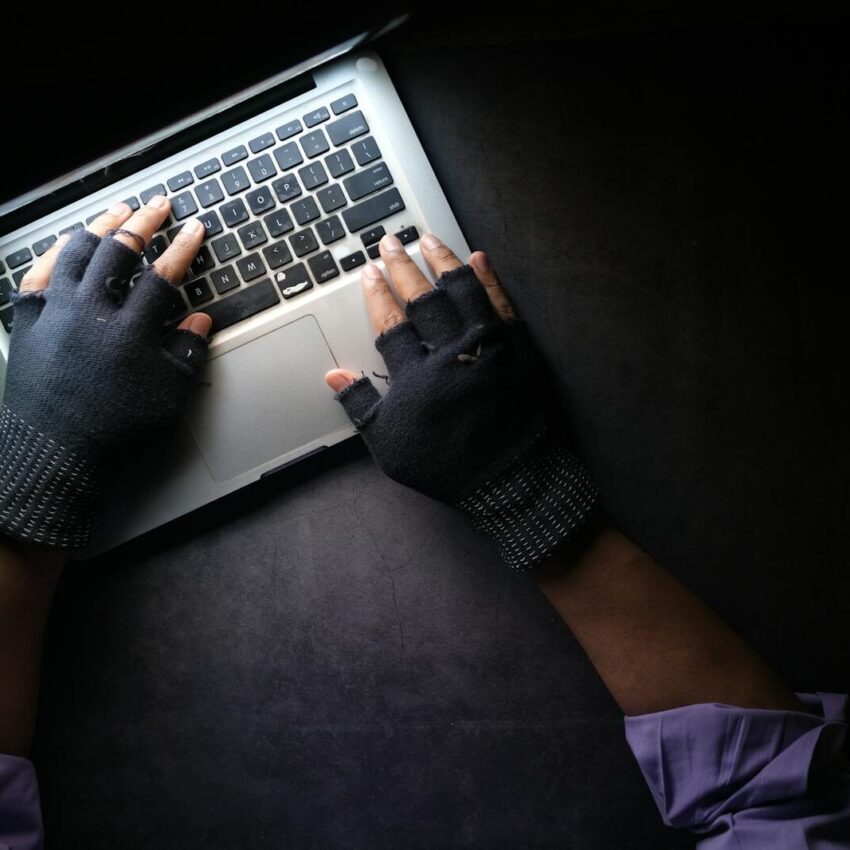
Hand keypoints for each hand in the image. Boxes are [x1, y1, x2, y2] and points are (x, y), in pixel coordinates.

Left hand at [0, 198, 211, 548]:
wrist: (53, 452)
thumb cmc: (113, 429)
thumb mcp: (167, 397)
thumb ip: (186, 353)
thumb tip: (200, 320)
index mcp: (129, 330)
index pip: (163, 276)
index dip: (183, 248)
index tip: (195, 229)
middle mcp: (90, 312)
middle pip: (119, 251)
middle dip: (144, 223)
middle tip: (159, 205)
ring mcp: (55, 312)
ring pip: (77, 252)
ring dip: (99, 226)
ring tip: (117, 211)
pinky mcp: (27, 321)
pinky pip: (38, 273)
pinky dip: (54, 252)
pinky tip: (66, 242)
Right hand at [324, 233, 597, 571]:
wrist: (510, 480)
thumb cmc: (446, 465)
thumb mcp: (390, 444)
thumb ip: (361, 405)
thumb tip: (333, 375)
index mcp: (416, 375)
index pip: (390, 323)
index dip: (377, 294)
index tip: (369, 272)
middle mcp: (452, 352)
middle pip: (423, 299)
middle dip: (402, 267)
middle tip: (390, 243)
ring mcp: (489, 346)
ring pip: (462, 291)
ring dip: (443, 261)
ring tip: (428, 238)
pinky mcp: (521, 348)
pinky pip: (503, 303)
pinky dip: (490, 278)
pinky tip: (478, 258)